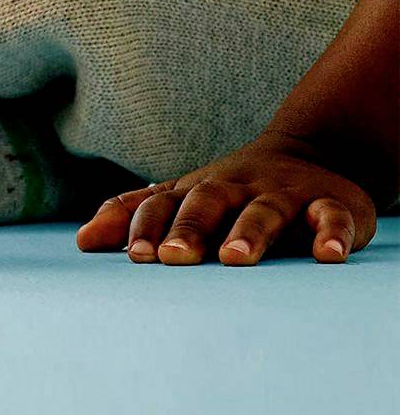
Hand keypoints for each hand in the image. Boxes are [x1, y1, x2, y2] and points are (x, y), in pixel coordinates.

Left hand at [76, 137, 379, 265]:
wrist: (310, 154)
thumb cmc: (231, 192)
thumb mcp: (183, 198)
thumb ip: (135, 215)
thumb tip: (82, 242)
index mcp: (197, 190)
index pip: (163, 203)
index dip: (147, 226)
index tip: (132, 255)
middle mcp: (236, 188)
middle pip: (207, 202)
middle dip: (188, 228)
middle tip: (172, 257)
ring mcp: (283, 194)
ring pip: (264, 210)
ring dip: (249, 233)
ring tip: (235, 259)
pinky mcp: (331, 205)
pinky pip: (332, 217)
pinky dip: (331, 234)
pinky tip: (327, 255)